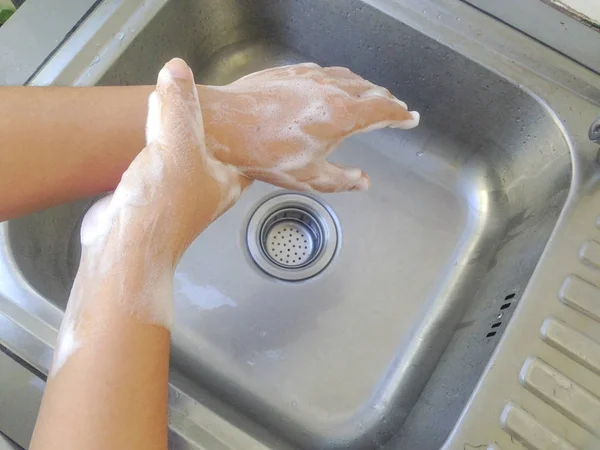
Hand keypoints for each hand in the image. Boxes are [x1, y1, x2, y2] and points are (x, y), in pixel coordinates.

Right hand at [81, 58, 246, 263]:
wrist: (122, 246)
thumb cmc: (164, 203)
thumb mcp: (178, 145)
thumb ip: (179, 107)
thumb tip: (177, 66)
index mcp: (228, 180)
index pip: (245, 148)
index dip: (244, 126)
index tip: (239, 105)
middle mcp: (208, 187)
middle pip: (211, 146)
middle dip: (205, 123)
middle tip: (200, 96)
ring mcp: (178, 191)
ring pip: (182, 152)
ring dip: (174, 131)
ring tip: (170, 102)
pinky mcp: (151, 193)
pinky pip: (156, 160)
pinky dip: (152, 142)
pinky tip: (144, 126)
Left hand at [198, 63, 418, 191]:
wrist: (225, 125)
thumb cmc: (264, 153)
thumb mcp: (309, 177)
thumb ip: (342, 180)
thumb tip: (363, 182)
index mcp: (342, 116)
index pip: (383, 110)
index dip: (400, 115)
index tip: (411, 118)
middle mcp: (330, 90)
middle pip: (369, 90)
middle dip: (385, 99)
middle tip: (394, 107)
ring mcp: (309, 77)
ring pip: (347, 78)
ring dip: (364, 86)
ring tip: (370, 93)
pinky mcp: (289, 72)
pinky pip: (324, 71)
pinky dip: (339, 78)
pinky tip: (333, 82)